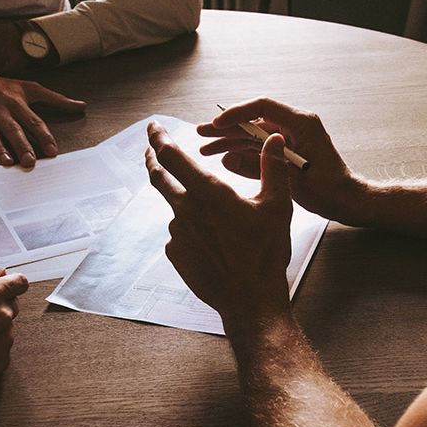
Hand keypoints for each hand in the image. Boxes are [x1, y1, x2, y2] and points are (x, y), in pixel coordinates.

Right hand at [0, 58, 85, 167]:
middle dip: (22, 145)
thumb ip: (56, 100)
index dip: (44, 136)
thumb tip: (82, 106)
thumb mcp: (30, 89)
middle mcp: (0, 110)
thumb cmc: (3, 87)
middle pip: (13, 129)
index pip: (33, 122)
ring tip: (7, 162)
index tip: (52, 151)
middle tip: (30, 161)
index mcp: (17, 104)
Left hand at [145, 121, 292, 340]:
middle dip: (152, 159)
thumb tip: (272, 138)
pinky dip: (191, 229)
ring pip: (176, 208)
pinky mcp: (176, 254)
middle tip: (150, 149)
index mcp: (208, 192)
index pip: (172, 156)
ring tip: (218, 222)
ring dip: (187, 203)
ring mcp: (177, 234)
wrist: (251, 300)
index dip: (158, 138)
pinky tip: (213, 243)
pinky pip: (179, 233)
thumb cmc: (265, 253)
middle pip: (159, 177)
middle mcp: (185, 210)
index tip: (152, 126)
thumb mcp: (277, 206)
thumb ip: (272, 167)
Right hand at [197, 98, 366, 225]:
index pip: (263, 107)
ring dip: (230, 141)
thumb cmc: (330, 189)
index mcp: (301, 124)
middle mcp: (294, 126)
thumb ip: (259, 167)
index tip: (217, 124)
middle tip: (201, 133)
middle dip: (226, 128)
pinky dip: (241, 152)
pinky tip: (223, 158)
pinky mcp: (285, 151)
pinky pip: (259, 148)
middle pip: (253, 121)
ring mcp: (289, 139)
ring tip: (205, 148)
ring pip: (252, 135)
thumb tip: (228, 158)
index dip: (237, 113)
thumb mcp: (292, 179)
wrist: (347, 200)